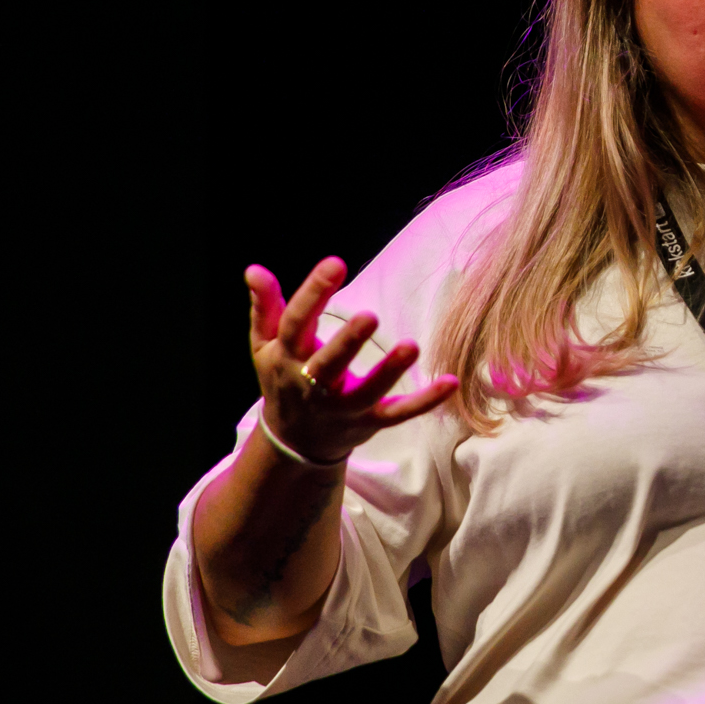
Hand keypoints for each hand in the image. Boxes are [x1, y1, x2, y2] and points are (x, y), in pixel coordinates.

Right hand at [247, 257, 458, 462]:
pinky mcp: (369, 422)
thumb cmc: (283, 377)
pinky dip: (425, 401)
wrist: (293, 440)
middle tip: (370, 315)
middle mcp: (313, 385)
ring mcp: (343, 407)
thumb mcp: (264, 345)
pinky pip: (398, 413)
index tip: (335, 263)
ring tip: (412, 346)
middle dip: (348, 342)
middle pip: (329, 364)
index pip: (297, 323)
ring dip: (390, 371)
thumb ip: (265, 307)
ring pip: (367, 391)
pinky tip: (450, 382)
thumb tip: (253, 270)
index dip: (314, 293)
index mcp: (287, 357)